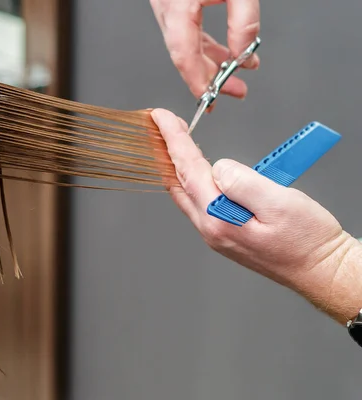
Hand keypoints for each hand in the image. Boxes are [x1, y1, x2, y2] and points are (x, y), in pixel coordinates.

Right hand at [150, 0, 260, 99]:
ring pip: (185, 44)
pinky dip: (204, 45)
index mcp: (177, 6)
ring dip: (210, 61)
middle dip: (211, 76)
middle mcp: (166, 8)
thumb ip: (243, 19)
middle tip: (236, 89)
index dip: (196, 81)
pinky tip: (223, 52)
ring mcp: (166, 5)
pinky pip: (186, 30)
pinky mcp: (172, 2)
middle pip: (184, 54)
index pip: (184, 55)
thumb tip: (242, 51)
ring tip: (235, 72)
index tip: (209, 99)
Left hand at [150, 108, 361, 323]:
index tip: (163, 118)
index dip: (175, 140)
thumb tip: (219, 167)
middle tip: (164, 125)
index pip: (188, 171)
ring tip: (177, 141)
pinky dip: (194, 180)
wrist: (321, 270)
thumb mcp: (280, 203)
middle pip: (178, 182)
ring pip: (188, 193)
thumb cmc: (307, 241)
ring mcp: (217, 233)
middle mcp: (212, 228)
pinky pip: (201, 201)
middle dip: (168, 151)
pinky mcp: (225, 233)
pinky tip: (200, 170)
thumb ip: (243, 182)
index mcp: (220, 219)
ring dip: (180, 165)